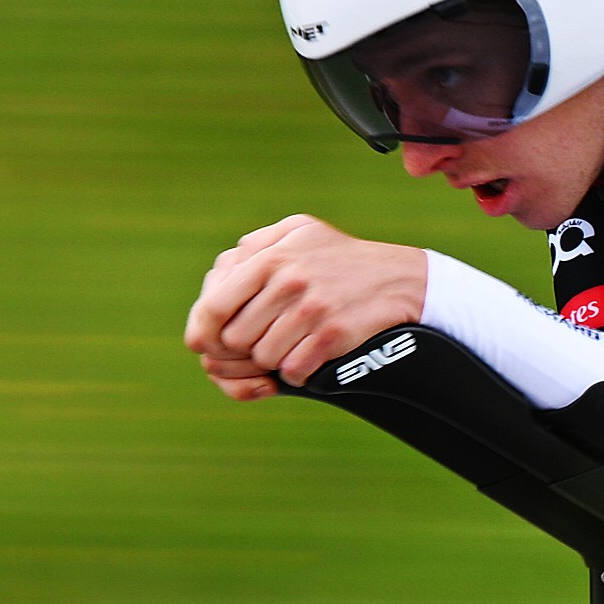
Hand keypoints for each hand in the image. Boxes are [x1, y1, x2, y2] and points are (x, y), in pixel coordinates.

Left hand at [184, 214, 430, 399]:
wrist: (399, 279)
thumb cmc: (341, 257)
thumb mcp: (299, 232)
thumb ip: (256, 245)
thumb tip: (220, 274)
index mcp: (270, 257)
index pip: (215, 306)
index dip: (205, 333)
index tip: (207, 345)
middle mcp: (287, 281)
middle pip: (236, 339)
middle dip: (245, 347)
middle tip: (263, 341)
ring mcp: (311, 309)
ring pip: (264, 357)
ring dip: (273, 359)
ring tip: (291, 344)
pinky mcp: (333, 334)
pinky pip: (294, 370)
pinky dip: (298, 370)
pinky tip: (310, 354)